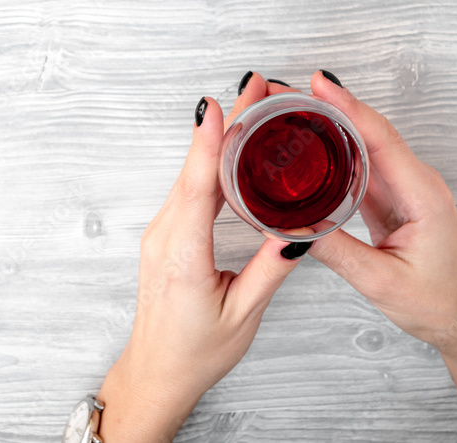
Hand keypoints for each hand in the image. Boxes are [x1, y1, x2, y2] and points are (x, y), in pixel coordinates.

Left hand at [97, 73, 311, 442]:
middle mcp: (166, 235)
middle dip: (225, 124)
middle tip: (255, 87)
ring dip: (217, 138)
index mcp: (183, 254)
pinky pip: (187, 189)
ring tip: (250, 104)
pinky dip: (208, 161)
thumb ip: (270, 270)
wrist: (156, 370)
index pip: (197, 188)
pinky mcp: (166, 233)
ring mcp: (161, 231)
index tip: (218, 105)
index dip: (209, 143)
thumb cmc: (195, 351)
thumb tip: (299, 231)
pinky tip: (229, 146)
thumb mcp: (243, 315)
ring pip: (190, 175)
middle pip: (195, 169)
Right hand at [303, 70, 456, 351]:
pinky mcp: (392, 196)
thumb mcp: (380, 281)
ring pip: (363, 142)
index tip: (318, 83)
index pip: (380, 138)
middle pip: (368, 130)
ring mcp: (404, 187)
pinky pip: (361, 162)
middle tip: (284, 90)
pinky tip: (309, 141)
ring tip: (287, 107)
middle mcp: (416, 182)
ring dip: (327, 121)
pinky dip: (333, 147)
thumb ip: (334, 252)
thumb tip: (287, 229)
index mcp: (422, 195)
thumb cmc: (437, 302)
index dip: (348, 107)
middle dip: (328, 104)